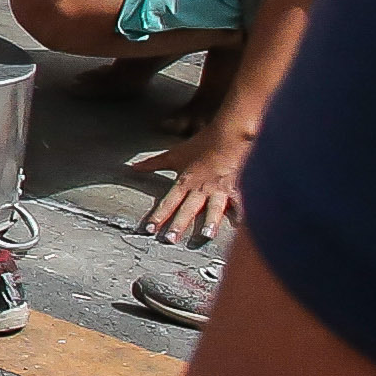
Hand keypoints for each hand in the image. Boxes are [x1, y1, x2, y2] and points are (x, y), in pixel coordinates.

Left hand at [132, 129, 250, 245]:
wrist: (228, 136)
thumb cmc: (201, 145)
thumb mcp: (174, 154)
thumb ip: (153, 164)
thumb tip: (133, 167)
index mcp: (185, 182)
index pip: (168, 202)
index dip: (158, 215)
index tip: (149, 229)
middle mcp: (201, 189)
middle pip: (187, 209)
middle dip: (179, 225)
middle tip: (170, 240)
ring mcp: (219, 190)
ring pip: (213, 209)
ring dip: (210, 222)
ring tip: (206, 236)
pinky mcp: (237, 190)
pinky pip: (240, 204)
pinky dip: (241, 215)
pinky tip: (241, 227)